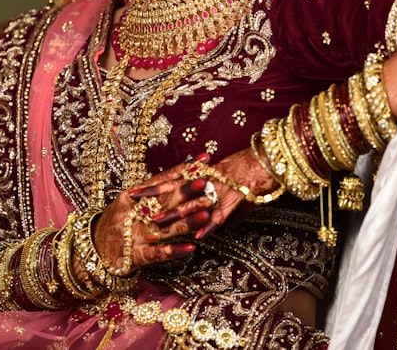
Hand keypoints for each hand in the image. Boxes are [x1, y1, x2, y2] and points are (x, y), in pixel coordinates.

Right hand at [90, 157, 209, 273]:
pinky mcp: (136, 256)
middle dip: (186, 192)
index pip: (160, 181)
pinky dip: (174, 251)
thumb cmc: (114, 224)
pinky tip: (191, 248)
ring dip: (186, 220)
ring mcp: (134, 235)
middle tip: (206, 183)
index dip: (182, 170)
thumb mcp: (125, 203)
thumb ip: (147, 192)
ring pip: (165, 226)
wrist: (92, 251)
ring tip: (206, 213)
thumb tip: (176, 176)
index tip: (202, 161)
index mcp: (131, 197)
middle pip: (163, 201)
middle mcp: (133, 214)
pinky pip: (158, 253)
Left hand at [131, 148, 279, 241]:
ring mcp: (218, 191)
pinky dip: (209, 226)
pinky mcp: (234, 201)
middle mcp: (205, 181)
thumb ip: (205, 185)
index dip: (151, 186)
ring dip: (174, 216)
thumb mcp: (219, 175)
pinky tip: (199, 236)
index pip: (170, 179)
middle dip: (154, 201)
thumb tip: (192, 195)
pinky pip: (220, 217)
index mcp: (199, 173)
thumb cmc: (243, 166)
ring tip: (157, 226)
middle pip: (175, 191)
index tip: (131, 191)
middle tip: (133, 208)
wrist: (265, 160)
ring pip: (192, 204)